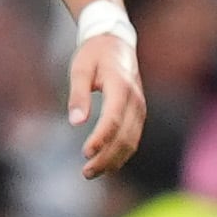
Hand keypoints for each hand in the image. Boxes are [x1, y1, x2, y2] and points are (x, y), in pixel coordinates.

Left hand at [69, 33, 145, 179]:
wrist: (117, 43)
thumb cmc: (95, 54)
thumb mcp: (80, 68)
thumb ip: (78, 94)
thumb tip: (76, 122)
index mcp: (120, 86)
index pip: (113, 119)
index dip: (101, 139)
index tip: (86, 153)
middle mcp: (135, 99)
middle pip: (125, 136)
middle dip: (106, 158)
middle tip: (86, 172)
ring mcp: (140, 107)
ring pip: (132, 141)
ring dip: (114, 160)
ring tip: (92, 172)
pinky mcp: (139, 113)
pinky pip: (134, 138)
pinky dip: (122, 154)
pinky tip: (107, 164)